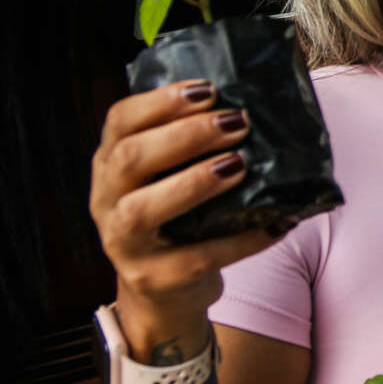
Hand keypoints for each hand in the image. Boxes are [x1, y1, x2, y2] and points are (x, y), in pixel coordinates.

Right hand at [91, 80, 285, 355]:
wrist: (164, 292)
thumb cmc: (175, 220)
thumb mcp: (168, 180)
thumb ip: (190, 147)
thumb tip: (252, 108)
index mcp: (110, 165)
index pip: (119, 121)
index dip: (160, 102)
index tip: (208, 90)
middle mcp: (106, 201)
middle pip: (130, 159)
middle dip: (185, 136)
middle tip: (236, 122)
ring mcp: (124, 244)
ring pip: (142, 210)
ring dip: (194, 182)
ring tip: (240, 165)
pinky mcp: (153, 279)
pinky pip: (197, 258)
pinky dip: (240, 240)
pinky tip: (276, 224)